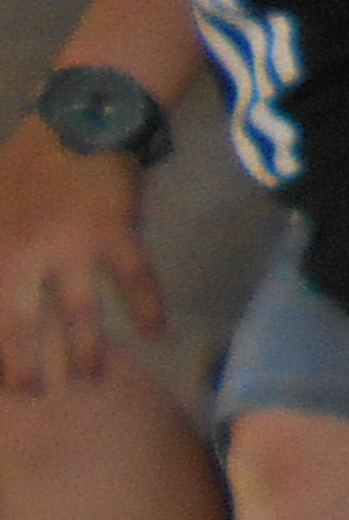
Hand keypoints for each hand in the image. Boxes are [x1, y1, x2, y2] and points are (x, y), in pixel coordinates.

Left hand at [0, 117, 156, 397]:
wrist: (77, 125)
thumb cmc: (21, 166)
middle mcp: (28, 256)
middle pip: (24, 326)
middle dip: (26, 366)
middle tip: (34, 394)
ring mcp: (74, 248)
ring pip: (82, 313)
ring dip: (87, 349)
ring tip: (91, 376)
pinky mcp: (116, 234)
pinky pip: (136, 279)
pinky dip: (147, 305)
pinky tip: (156, 330)